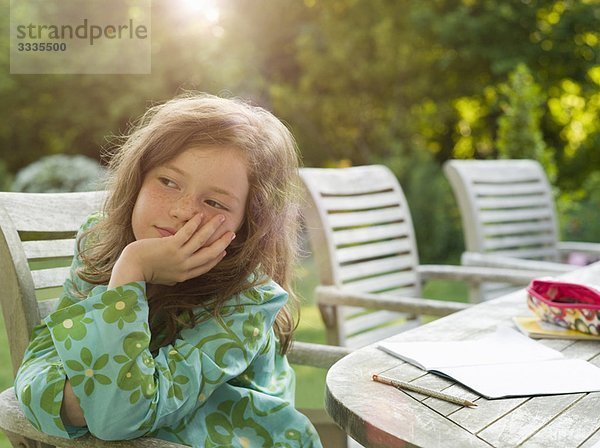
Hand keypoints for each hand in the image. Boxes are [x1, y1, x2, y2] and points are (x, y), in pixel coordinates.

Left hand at [108, 214, 234, 287]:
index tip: (225, 249)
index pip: (207, 265)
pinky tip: (201, 216)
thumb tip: (184, 274)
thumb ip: (177, 275)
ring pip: (202, 240)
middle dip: (223, 242)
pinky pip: (188, 233)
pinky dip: (196, 224)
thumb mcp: (166, 278)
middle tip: (231, 233)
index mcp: (185, 275)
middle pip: (211, 253)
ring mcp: (179, 256)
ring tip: (221, 218)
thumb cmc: (146, 271)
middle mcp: (185, 266)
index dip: (218, 256)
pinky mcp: (171, 246)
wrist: (132, 268)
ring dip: (213, 228)